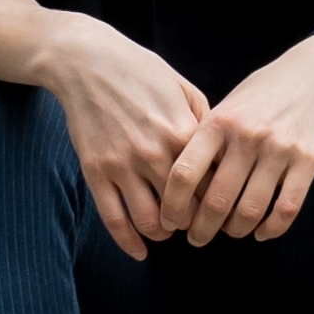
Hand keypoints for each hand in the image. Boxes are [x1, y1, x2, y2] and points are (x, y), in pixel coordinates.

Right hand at [31, 16, 212, 259]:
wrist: (87, 62)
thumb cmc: (141, 72)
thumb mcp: (184, 89)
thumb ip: (206, 123)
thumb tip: (225, 155)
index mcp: (184, 132)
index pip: (213, 184)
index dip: (221, 201)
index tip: (223, 207)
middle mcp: (155, 153)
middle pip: (185, 209)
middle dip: (195, 224)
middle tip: (198, 226)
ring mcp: (122, 165)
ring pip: (150, 221)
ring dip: (164, 234)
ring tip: (168, 232)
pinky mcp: (95, 172)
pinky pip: (113, 219)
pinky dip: (129, 242)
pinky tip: (140, 252)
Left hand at [165, 31, 313, 246]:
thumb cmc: (263, 93)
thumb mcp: (227, 106)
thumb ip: (205, 142)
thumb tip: (181, 188)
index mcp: (219, 122)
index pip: (184, 174)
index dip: (173, 206)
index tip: (169, 221)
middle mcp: (247, 136)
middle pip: (216, 200)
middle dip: (202, 229)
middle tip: (197, 239)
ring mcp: (279, 149)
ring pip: (250, 210)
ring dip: (236, 230)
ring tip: (230, 232)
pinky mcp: (308, 161)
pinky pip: (287, 208)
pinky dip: (272, 228)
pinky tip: (262, 232)